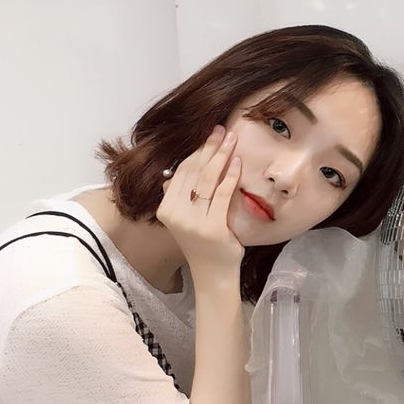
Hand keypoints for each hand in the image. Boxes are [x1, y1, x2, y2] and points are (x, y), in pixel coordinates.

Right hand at [156, 125, 243, 282]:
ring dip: (221, 155)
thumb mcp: (185, 218)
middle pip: (194, 171)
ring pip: (207, 179)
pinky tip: (238, 162)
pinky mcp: (211, 228)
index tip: (210, 134)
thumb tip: (179, 167)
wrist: (213, 274)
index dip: (197, 150)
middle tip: (223, 129)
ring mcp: (192, 222)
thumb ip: (180, 195)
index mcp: (166, 208)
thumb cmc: (204, 243)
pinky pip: (221, 195)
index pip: (182, 171)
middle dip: (210, 147)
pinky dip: (230, 176)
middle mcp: (175, 214)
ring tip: (232, 139)